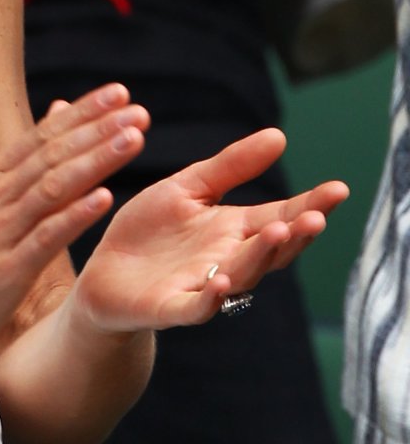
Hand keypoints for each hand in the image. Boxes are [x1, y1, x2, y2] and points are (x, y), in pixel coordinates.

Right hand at [0, 84, 150, 359]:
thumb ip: (24, 165)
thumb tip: (56, 118)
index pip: (43, 135)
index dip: (82, 112)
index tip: (119, 93)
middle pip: (52, 153)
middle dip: (98, 129)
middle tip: (138, 111)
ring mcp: (0, 230)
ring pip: (52, 187)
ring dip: (95, 161)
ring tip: (132, 141)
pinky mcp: (6, 268)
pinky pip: (45, 236)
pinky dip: (75, 215)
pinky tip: (104, 198)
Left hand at [70, 128, 348, 334]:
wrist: (103, 274)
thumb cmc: (149, 231)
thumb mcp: (188, 188)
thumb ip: (231, 166)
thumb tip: (279, 135)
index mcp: (235, 230)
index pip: (281, 215)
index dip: (310, 205)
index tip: (338, 188)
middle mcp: (228, 260)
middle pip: (271, 250)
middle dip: (296, 235)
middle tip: (316, 216)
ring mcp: (203, 287)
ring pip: (242, 276)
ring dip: (260, 257)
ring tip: (278, 232)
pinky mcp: (170, 307)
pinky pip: (197, 308)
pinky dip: (211, 299)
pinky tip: (221, 283)